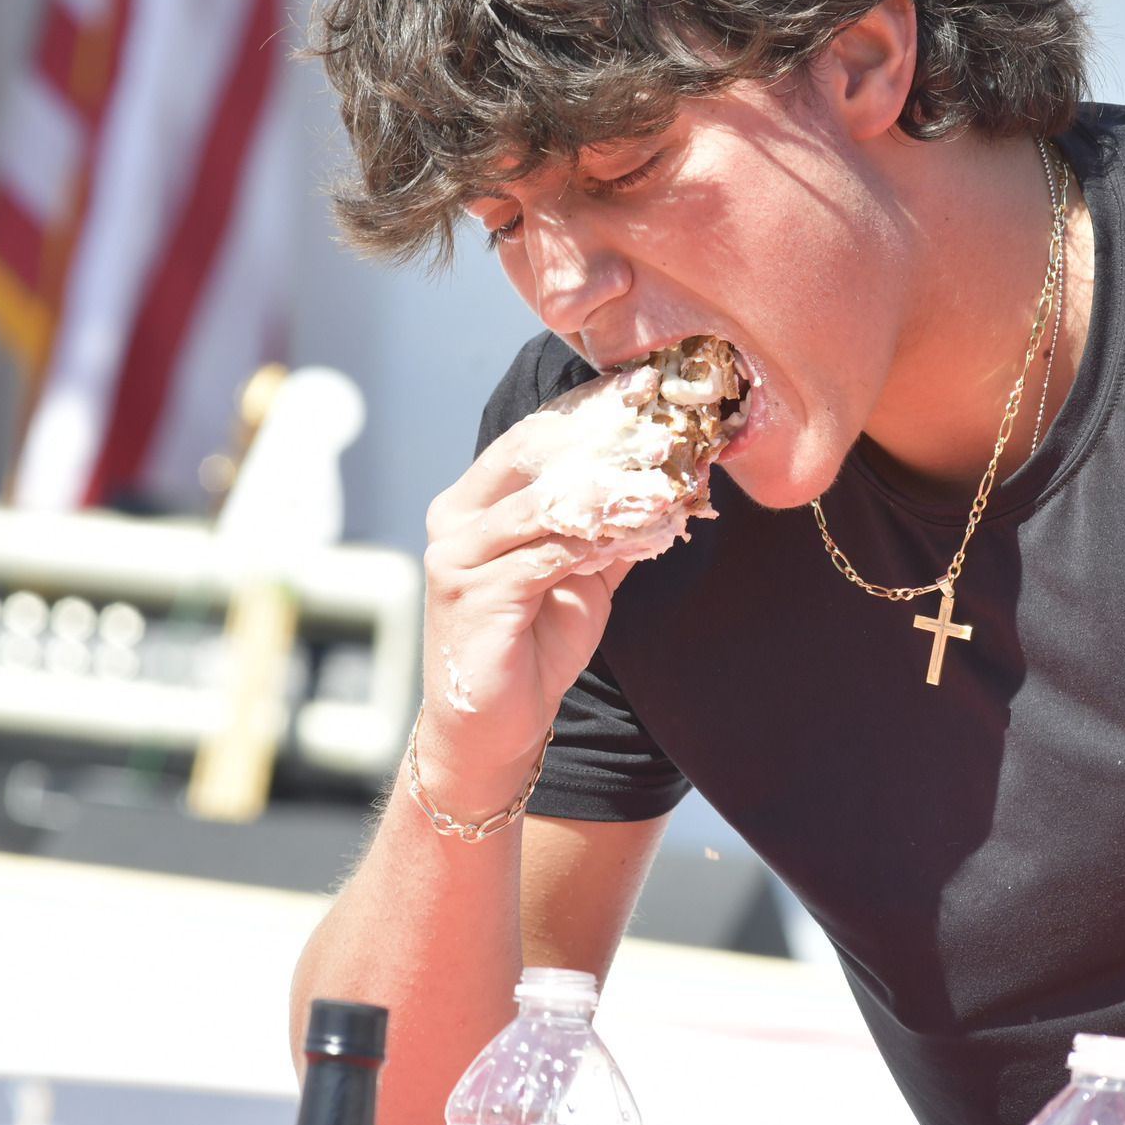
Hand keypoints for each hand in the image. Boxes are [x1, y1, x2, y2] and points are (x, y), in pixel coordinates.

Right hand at [417, 411, 633, 812]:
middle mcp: (454, 520)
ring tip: (670, 484)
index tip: (646, 394)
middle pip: (536, 458)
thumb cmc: (533, 648)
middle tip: (666, 430)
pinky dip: (607, 540)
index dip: (590, 414)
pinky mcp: (475, 591)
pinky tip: (648, 532)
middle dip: (606, 442)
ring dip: (616, 493)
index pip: (531, 439)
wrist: (495, 730)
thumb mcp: (580, 572)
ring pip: (550, 504)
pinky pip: (554, 552)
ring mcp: (457, 554)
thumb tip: (667, 481)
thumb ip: (608, 525)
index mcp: (471, 505)